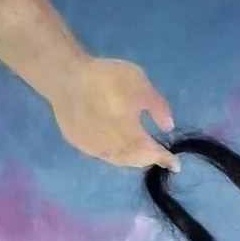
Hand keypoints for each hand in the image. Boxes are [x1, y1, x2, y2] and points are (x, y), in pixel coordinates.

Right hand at [48, 56, 179, 170]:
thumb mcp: (141, 86)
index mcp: (133, 139)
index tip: (176, 165)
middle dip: (148, 159)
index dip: (166, 159)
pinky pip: (101, 153)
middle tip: (156, 156)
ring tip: (139, 152)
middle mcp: (114, 150)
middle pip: (136, 160)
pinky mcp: (78, 142)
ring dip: (131, 158)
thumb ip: (158, 108)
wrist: (64, 75)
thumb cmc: (106, 79)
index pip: (154, 154)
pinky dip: (113, 152)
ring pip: (118, 160)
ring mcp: (93, 149)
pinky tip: (114, 143)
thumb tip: (168, 127)